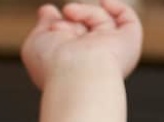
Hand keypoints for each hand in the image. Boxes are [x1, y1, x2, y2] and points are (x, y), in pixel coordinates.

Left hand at [21, 0, 143, 89]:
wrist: (75, 73)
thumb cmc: (52, 64)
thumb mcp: (36, 42)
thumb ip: (42, 26)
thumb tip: (48, 11)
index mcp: (71, 64)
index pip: (67, 37)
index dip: (57, 24)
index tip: (48, 14)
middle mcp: (92, 59)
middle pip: (81, 26)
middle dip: (67, 23)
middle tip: (59, 29)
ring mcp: (110, 50)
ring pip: (98, 18)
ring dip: (84, 13)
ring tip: (71, 20)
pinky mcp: (128, 42)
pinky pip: (127, 19)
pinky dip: (117, 8)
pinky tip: (104, 2)